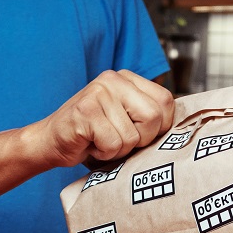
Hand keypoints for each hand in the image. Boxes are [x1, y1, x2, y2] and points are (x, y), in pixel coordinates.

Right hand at [32, 70, 173, 169]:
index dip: (160, 127)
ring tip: (101, 141)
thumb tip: (181, 131)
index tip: (140, 134)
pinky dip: (103, 154)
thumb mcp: (125, 119)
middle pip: (153, 118)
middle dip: (141, 140)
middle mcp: (113, 79)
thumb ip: (148, 116)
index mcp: (127, 78)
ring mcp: (98, 92)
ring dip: (119, 150)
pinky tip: (90, 144)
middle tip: (119, 140)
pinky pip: (113, 144)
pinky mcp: (85, 111)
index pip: (166, 101)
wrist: (51, 142)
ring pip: (132, 137)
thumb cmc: (93, 136)